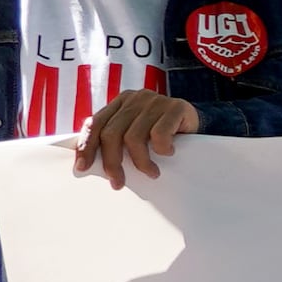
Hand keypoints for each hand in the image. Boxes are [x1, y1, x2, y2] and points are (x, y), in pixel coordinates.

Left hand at [74, 89, 197, 187]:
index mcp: (120, 103)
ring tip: (151, 173)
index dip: (86, 146)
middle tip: (118, 182)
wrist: (198, 124)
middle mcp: (135, 99)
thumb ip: (116, 140)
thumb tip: (88, 164)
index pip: (95, 123)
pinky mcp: (174, 107)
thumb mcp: (136, 134)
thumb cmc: (163, 134)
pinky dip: (162, 149)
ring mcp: (155, 101)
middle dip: (112, 162)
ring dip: (141, 162)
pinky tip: (168, 153)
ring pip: (134, 137)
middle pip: (112, 133)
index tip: (82, 167)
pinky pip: (159, 135)